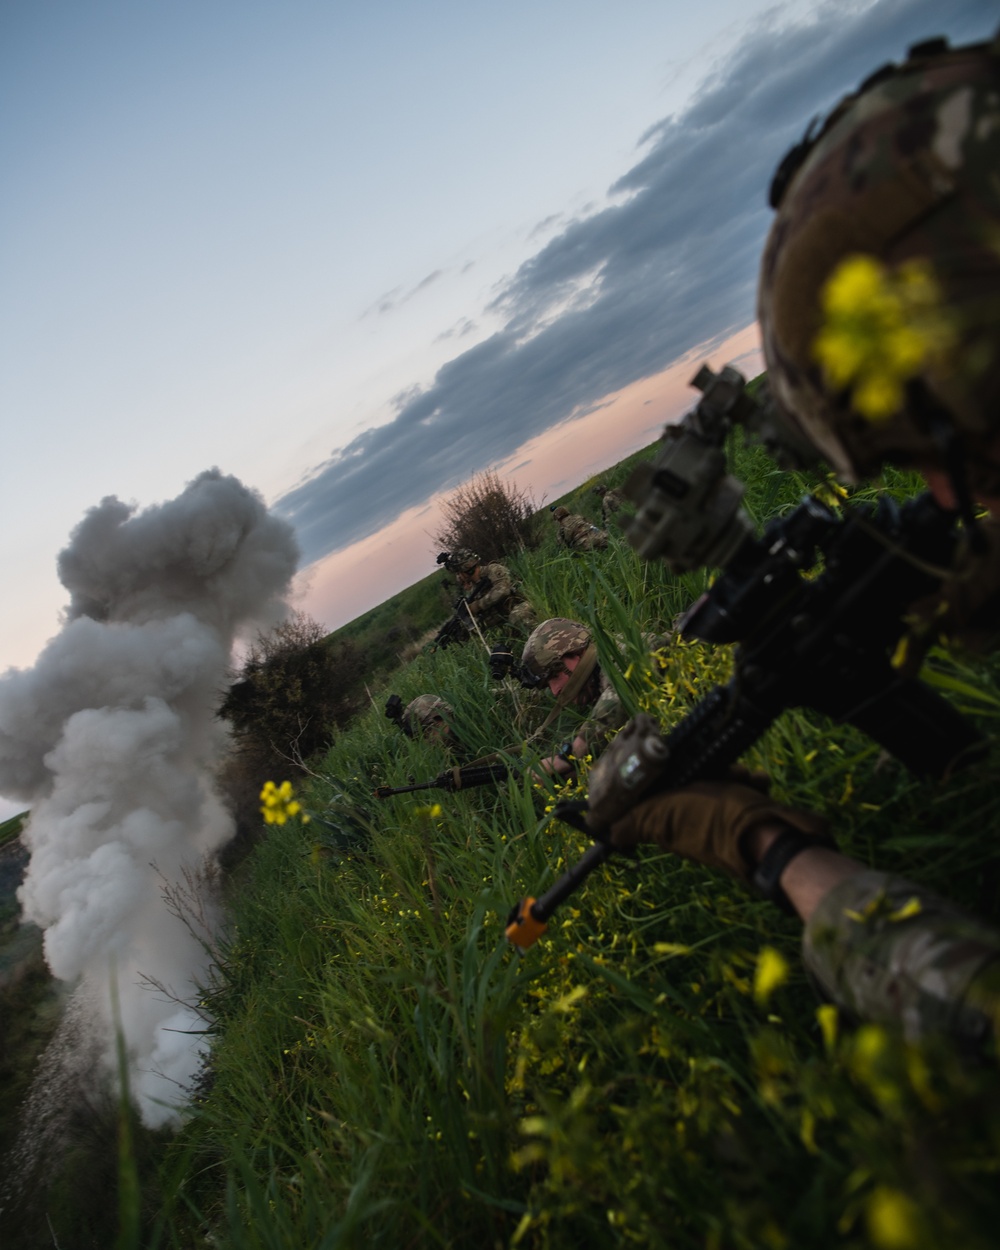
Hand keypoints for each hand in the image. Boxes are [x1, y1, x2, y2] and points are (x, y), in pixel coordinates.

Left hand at [609, 779, 828, 882]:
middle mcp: (693, 817)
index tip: (670, 758)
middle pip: (689, 779)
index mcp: (670, 821)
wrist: (769, 836)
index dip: (661, 775)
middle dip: (701, 768)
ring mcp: (721, 813)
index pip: (657, 792)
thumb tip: (604, 833)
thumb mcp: (664, 818)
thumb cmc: (711, 821)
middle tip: (714, 768)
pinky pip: (743, 784)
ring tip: (739, 775)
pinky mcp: (747, 808)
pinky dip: (749, 780)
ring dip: (729, 771)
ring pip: (718, 776)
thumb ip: (636, 821)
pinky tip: (755, 781)